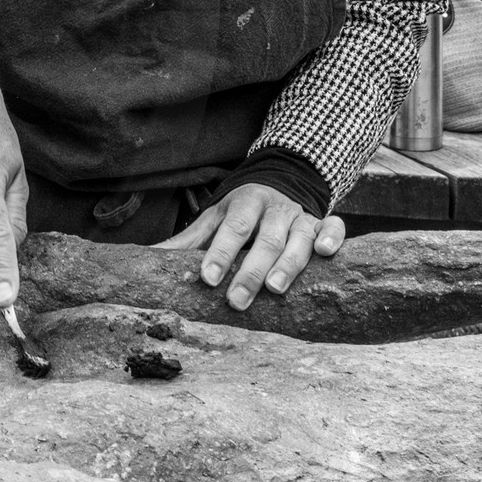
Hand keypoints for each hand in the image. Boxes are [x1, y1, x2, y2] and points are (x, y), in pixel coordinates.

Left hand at [157, 184, 343, 309]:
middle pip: (264, 240)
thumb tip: (147, 259)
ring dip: (288, 263)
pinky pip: (334, 227)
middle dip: (250, 271)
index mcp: (244, 204)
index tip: (208, 278)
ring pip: (298, 239)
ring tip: (275, 290)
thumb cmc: (241, 212)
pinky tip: (325, 253)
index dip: (220, 252)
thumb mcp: (213, 219)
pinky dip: (332, 238)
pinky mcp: (324, 223)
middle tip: (237, 299)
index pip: (231, 229)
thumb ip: (187, 241)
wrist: (280, 182)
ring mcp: (302, 216)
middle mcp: (275, 209)